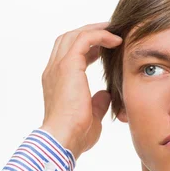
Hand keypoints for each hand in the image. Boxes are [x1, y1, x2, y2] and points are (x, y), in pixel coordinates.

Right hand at [39, 21, 122, 160]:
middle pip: (68, 39)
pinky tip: (116, 41)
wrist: (64, 139)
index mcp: (55, 82)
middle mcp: (53, 71)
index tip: (104, 48)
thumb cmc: (75, 135)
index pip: (67, 54)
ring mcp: (58, 67)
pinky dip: (100, 36)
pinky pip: (85, 39)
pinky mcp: (68, 66)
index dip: (86, 48)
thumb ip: (97, 103)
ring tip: (114, 31)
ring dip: (96, 30)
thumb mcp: (91, 116)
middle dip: (90, 33)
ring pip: (75, 35)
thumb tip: (105, 95)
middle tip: (110, 32)